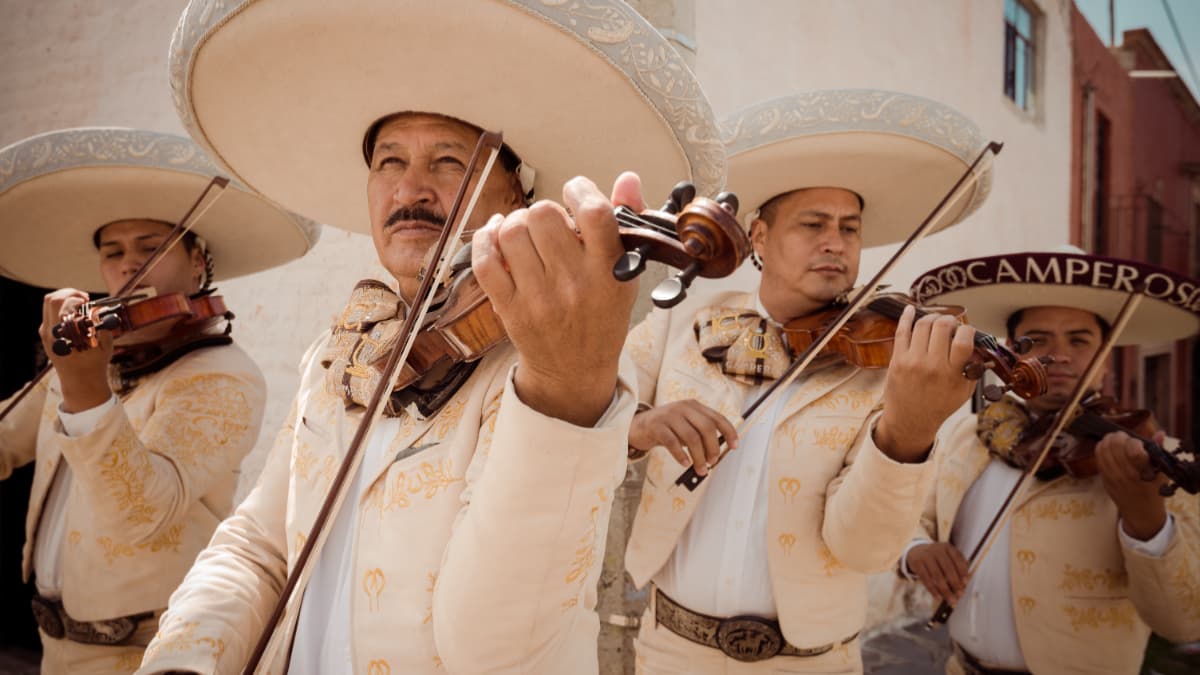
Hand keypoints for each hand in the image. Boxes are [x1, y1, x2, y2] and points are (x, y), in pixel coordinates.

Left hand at [39, 289, 113, 412]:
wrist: (79, 381)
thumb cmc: (95, 363)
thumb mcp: (105, 344)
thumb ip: (103, 324)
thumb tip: (101, 308)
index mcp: (66, 334)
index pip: (64, 305)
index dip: (78, 298)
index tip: (89, 303)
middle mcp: (51, 332)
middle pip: (52, 299)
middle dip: (70, 293)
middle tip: (84, 298)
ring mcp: (45, 333)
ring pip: (48, 304)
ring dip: (64, 299)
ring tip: (79, 303)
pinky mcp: (44, 335)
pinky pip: (49, 313)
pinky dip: (61, 308)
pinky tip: (74, 314)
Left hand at [472, 173, 641, 426]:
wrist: (575, 369)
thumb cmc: (602, 314)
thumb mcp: (626, 273)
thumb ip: (627, 223)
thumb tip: (627, 179)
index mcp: (609, 271)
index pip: (594, 213)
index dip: (580, 189)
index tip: (576, 192)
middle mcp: (574, 284)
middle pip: (544, 215)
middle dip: (544, 211)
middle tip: (550, 226)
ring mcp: (539, 298)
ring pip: (512, 232)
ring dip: (516, 223)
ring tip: (527, 233)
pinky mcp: (510, 308)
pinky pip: (485, 261)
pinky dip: (485, 238)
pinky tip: (496, 234)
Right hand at [629, 400, 738, 475]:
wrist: (638, 426)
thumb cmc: (666, 429)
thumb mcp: (685, 426)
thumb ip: (699, 435)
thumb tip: (715, 454)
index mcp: (694, 406)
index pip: (717, 418)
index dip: (729, 432)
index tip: (734, 446)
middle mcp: (683, 408)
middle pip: (707, 428)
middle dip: (713, 448)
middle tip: (713, 462)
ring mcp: (669, 415)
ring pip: (691, 438)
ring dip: (699, 457)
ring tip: (701, 469)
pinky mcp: (656, 426)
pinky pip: (672, 443)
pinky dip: (681, 456)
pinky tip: (685, 464)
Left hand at [874, 306, 975, 461]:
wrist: (910, 420)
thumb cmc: (939, 405)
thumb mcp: (964, 391)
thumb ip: (974, 368)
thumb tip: (979, 344)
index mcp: (951, 374)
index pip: (963, 340)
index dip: (968, 329)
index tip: (968, 331)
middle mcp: (931, 366)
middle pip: (942, 327)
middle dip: (950, 320)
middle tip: (952, 324)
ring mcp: (912, 361)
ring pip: (923, 325)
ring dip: (933, 317)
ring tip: (938, 321)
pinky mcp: (897, 360)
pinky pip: (901, 331)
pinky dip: (906, 317)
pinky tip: (911, 309)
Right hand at [906, 542, 968, 604]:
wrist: (916, 551)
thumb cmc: (937, 557)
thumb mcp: (947, 556)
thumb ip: (957, 567)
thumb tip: (964, 584)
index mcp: (947, 547)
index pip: (958, 559)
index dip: (963, 571)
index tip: (965, 583)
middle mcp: (937, 550)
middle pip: (948, 569)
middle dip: (955, 584)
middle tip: (959, 595)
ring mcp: (926, 556)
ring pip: (937, 576)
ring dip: (945, 590)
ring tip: (951, 600)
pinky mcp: (917, 563)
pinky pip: (926, 579)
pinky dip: (933, 590)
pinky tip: (938, 597)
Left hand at [1096, 430, 1167, 540]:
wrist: (1141, 512)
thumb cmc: (1153, 490)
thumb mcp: (1161, 472)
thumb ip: (1158, 450)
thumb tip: (1158, 433)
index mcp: (1144, 472)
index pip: (1133, 449)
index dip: (1134, 441)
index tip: (1138, 443)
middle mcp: (1126, 474)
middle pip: (1115, 444)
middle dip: (1119, 436)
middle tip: (1124, 437)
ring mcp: (1113, 477)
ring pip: (1103, 449)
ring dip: (1108, 440)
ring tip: (1115, 440)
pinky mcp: (1104, 479)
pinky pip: (1098, 458)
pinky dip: (1101, 449)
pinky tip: (1107, 447)